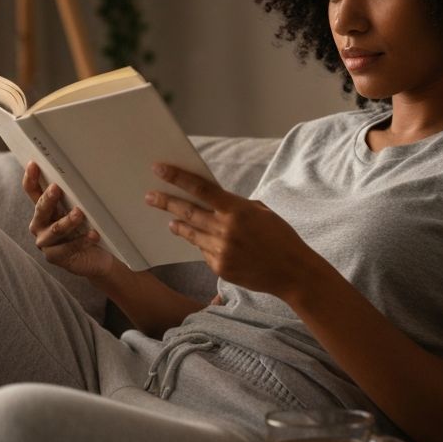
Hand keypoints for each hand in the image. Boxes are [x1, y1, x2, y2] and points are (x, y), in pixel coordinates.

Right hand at [23, 161, 116, 280]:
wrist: (96, 258)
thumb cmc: (86, 229)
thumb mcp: (79, 211)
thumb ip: (74, 198)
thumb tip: (80, 176)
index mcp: (44, 210)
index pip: (33, 192)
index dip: (31, 179)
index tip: (33, 165)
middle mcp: (40, 226)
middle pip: (41, 210)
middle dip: (48, 198)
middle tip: (56, 188)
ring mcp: (45, 243)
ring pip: (56, 229)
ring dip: (68, 220)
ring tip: (80, 213)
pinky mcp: (54, 257)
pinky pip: (68, 247)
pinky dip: (82, 240)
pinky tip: (93, 235)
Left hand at [144, 163, 314, 298]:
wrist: (292, 272)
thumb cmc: (280, 238)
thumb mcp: (261, 212)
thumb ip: (235, 206)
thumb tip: (211, 202)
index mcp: (237, 210)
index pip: (200, 189)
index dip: (177, 178)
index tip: (159, 169)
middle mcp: (225, 229)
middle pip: (188, 212)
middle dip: (166, 203)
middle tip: (149, 197)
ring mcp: (221, 250)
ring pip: (191, 234)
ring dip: (178, 225)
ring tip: (169, 220)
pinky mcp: (220, 268)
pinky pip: (204, 252)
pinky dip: (202, 244)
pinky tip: (202, 241)